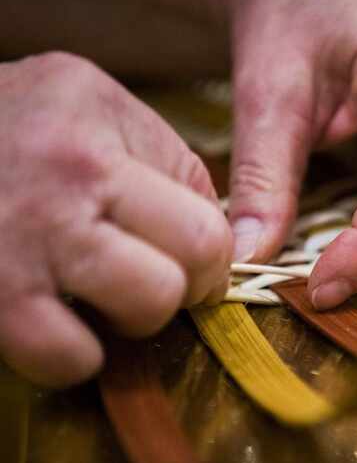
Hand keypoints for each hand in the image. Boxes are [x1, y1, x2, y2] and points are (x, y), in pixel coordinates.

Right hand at [0, 52, 231, 386]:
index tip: (184, 261)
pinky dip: (72, 355)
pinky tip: (54, 323)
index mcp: (97, 113)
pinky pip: (68, 357)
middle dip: (180, 286)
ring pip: (148, 307)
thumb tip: (229, 243)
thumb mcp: (85, 105)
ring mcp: (23, 235)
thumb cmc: (6, 131)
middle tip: (141, 276)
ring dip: (132, 319)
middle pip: (193, 261)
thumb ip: (163, 162)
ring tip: (95, 295)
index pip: (209, 218)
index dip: (209, 258)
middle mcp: (67, 169)